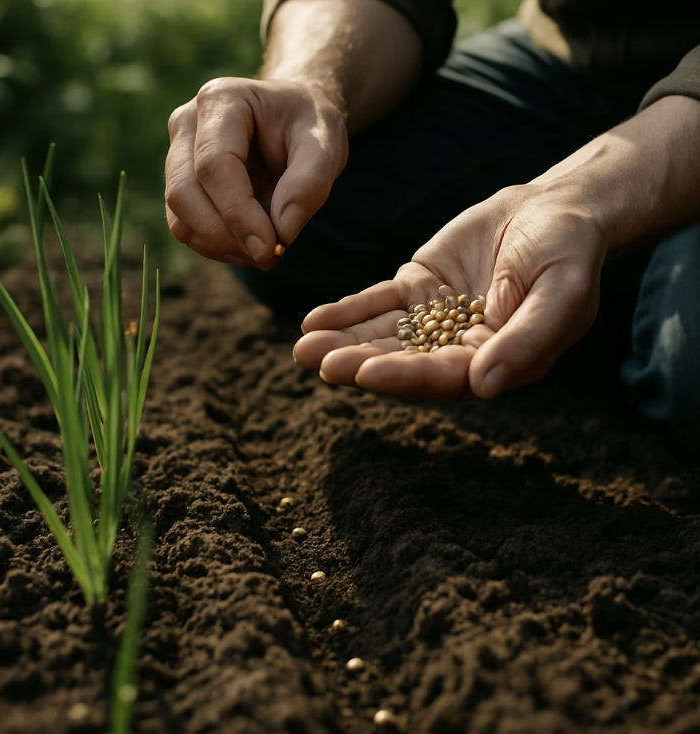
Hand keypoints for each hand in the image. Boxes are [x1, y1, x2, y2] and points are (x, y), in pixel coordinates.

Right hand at [165, 77, 348, 268]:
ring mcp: (177, 156)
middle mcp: (187, 124)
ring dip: (222, 247)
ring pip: (180, 218)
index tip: (270, 247)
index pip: (214, 165)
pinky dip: (217, 248)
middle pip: (184, 193)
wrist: (294, 121)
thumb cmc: (309, 127)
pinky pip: (186, 229)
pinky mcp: (181, 186)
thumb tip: (282, 232)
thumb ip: (310, 184)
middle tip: (270, 255)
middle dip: (226, 236)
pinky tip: (250, 246)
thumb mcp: (327, 145)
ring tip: (266, 250)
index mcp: (221, 100)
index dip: (238, 213)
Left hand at [293, 184, 607, 397]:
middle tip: (316, 361)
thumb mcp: (561, 294)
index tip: (363, 372)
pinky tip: (314, 319)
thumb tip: (484, 386)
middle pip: (402, 362)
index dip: (404, 375)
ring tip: (303, 346)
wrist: (556, 208)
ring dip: (343, 340)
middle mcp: (458, 350)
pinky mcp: (417, 290)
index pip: (443, 376)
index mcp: (494, 362)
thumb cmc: (569, 253)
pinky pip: (378, 303)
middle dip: (359, 362)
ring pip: (383, 336)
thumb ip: (526, 341)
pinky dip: (348, 310)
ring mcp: (434, 320)